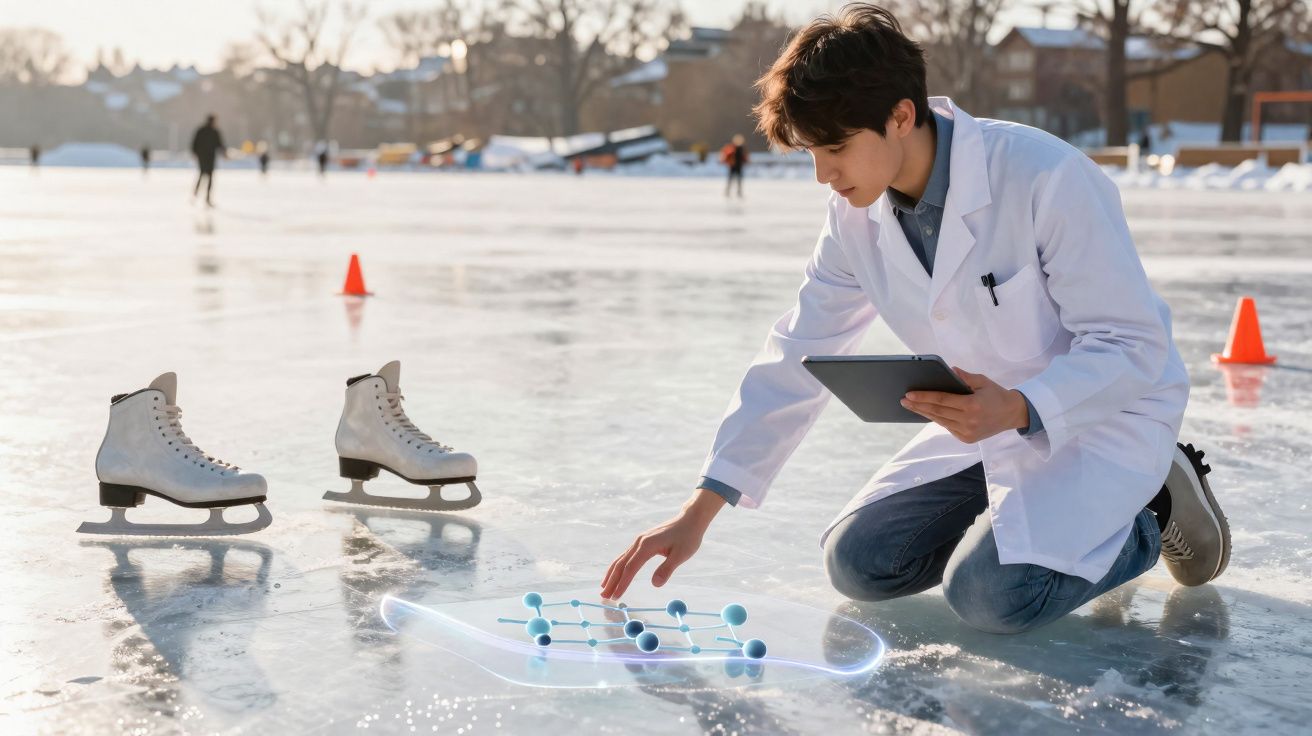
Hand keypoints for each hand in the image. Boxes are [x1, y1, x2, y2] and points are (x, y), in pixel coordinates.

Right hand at [599, 490, 724, 600]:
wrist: (690, 520)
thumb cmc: (688, 537)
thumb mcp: (681, 555)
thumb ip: (666, 569)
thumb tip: (655, 585)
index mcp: (647, 545)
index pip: (631, 567)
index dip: (622, 583)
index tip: (616, 596)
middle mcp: (639, 542)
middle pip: (621, 564)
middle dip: (612, 581)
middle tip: (604, 597)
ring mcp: (639, 541)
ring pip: (621, 559)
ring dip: (612, 575)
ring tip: (603, 588)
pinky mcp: (642, 542)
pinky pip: (626, 556)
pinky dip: (618, 567)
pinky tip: (614, 575)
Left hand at [900, 367, 1029, 443]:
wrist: (1011, 414)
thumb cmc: (996, 395)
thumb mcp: (983, 381)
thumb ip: (965, 377)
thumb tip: (950, 370)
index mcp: (972, 405)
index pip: (942, 400)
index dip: (924, 397)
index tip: (909, 394)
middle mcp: (968, 421)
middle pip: (937, 412)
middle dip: (918, 405)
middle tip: (903, 400)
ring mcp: (967, 432)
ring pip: (940, 421)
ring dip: (924, 413)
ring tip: (911, 406)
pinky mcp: (966, 439)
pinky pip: (947, 427)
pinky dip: (937, 419)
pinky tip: (926, 412)